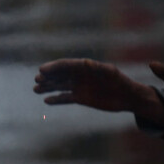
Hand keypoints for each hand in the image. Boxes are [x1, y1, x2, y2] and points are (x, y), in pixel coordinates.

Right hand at [34, 58, 163, 123]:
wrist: (128, 97)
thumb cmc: (121, 82)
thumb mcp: (111, 73)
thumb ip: (98, 68)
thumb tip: (85, 62)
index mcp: (85, 67)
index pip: (66, 65)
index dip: (54, 67)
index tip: (42, 70)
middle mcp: (80, 76)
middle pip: (60, 75)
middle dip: (48, 77)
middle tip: (36, 79)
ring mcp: (79, 87)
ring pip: (60, 86)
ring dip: (48, 87)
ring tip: (35, 89)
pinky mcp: (81, 98)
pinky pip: (65, 98)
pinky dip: (56, 100)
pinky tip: (46, 101)